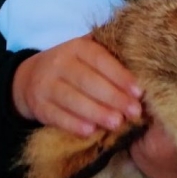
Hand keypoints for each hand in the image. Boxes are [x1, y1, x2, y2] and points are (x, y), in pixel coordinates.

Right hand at [12, 34, 142, 135]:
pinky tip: (90, 131)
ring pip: (72, 98)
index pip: (100, 59)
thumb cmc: (74, 66)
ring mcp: (45, 83)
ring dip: (96, 112)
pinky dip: (73, 124)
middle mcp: (59, 62)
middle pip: (87, 80)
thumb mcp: (88, 54)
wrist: (30, 77)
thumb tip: (145, 64)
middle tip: (134, 112)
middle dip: (113, 97)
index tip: (139, 91)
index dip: (120, 75)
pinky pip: (56, 115)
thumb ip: (111, 57)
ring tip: (117, 123)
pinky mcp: (38, 105)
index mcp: (77, 46)